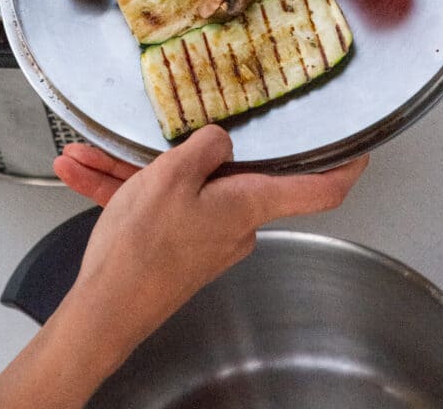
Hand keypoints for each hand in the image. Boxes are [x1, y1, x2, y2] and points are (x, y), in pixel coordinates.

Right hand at [56, 126, 367, 357]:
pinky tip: (84, 175)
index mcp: (247, 204)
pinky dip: (122, 190)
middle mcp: (234, 223)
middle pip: (222, 172)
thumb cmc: (142, 248)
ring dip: (130, 170)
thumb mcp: (173, 175)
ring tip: (85, 157)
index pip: (316, 188)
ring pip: (174, 186)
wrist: (104, 312)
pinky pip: (154, 206)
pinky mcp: (175, 246)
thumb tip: (223, 139)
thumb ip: (206, 146)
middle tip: (148, 130)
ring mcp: (203, 235)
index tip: (359, 148)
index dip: (341, 165)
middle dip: (176, 150)